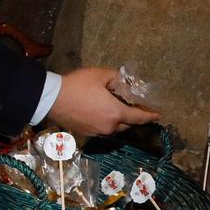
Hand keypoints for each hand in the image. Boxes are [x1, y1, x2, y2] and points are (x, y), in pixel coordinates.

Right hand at [44, 66, 160, 136]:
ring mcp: (98, 132)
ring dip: (118, 120)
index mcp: (116, 113)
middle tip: (132, 106)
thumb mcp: (99, 75)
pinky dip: (106, 123)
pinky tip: (100, 113)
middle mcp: (110, 127)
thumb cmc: (77, 85)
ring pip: (114, 128)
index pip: (139, 117)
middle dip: (132, 116)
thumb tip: (124, 81)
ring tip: (114, 108)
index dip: (150, 116)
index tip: (158, 115)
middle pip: (127, 124)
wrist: (51, 99)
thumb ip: (116, 77)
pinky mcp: (87, 134)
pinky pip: (103, 130)